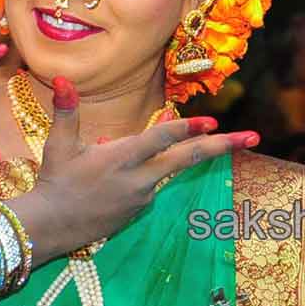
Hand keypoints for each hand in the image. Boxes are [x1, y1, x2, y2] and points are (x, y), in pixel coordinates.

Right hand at [30, 78, 258, 252]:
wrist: (51, 226)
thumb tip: (63, 79)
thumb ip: (66, 111)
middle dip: (222, 146)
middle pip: (187, 159)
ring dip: (180, 153)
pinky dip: (147, 170)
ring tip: (157, 145)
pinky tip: (116, 170)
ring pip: (168, 169)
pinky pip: (151, 183)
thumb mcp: (59, 144)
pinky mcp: (138, 209)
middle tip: (253, 137)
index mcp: (121, 158)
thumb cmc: (54, 180)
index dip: (187, 129)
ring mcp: (141, 197)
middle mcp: (138, 179)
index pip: (161, 140)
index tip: (213, 121)